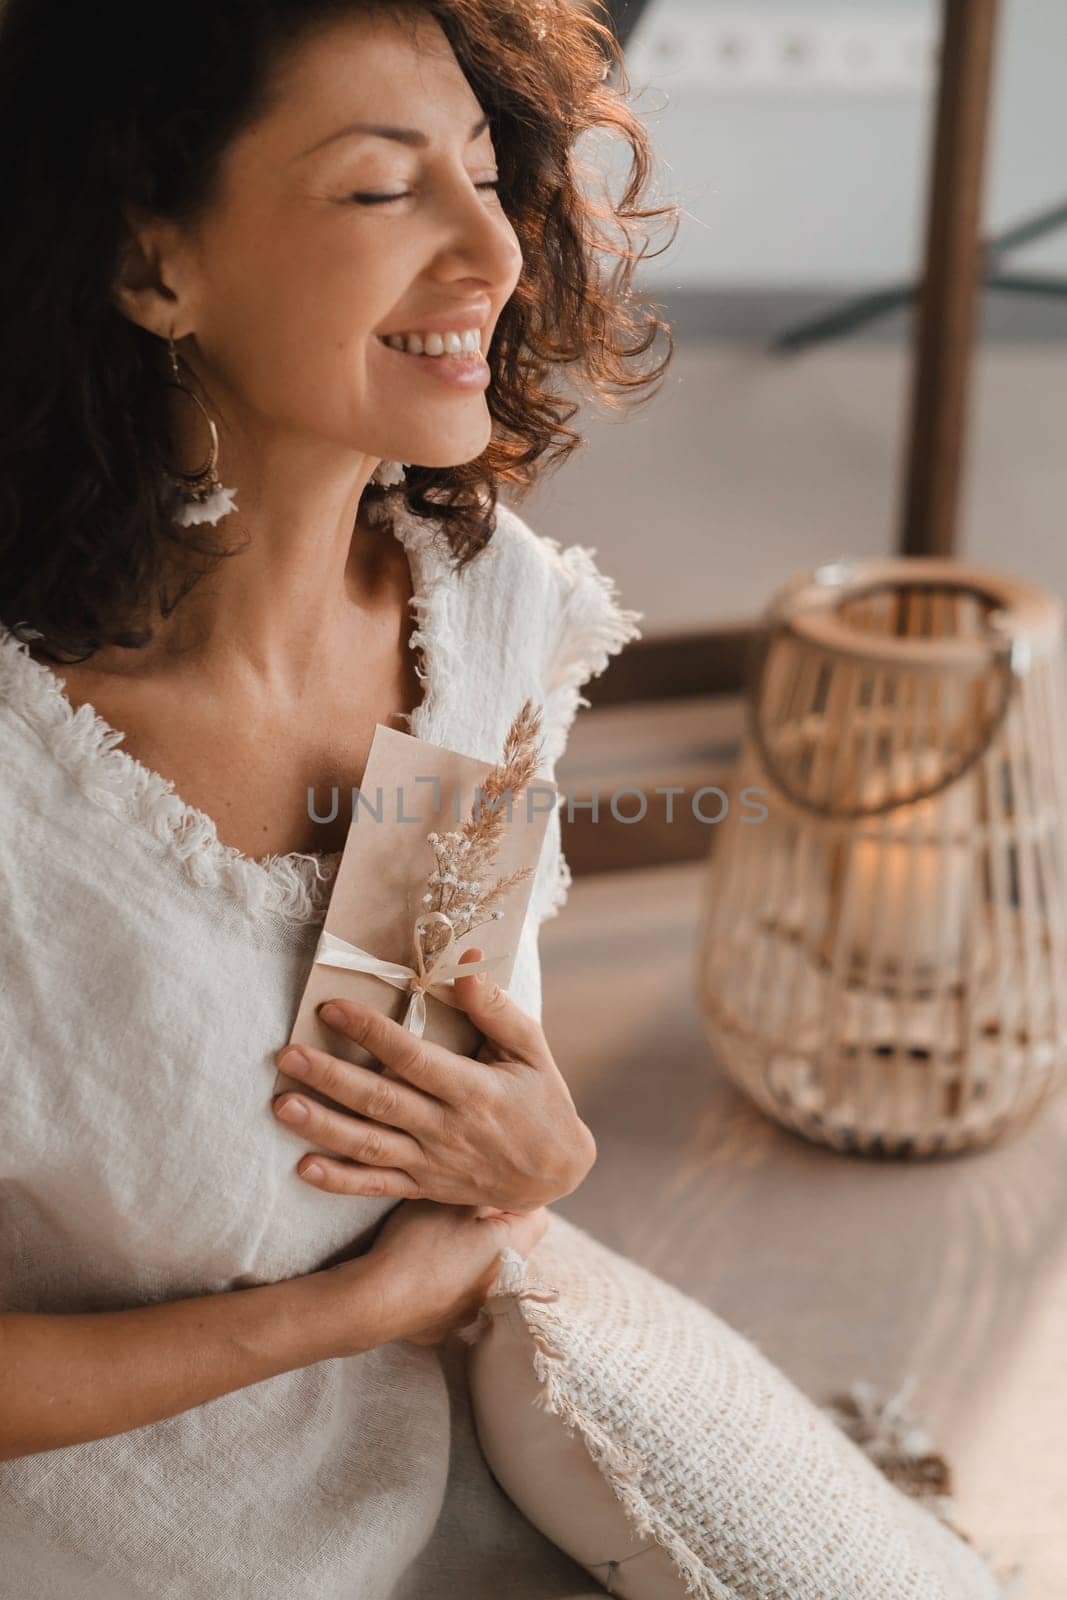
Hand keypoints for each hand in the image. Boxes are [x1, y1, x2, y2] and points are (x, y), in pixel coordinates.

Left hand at [272, 948, 595, 1213]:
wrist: (557, 1173)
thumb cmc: (543, 1100)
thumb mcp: (532, 1049)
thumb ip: (496, 1009)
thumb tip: (465, 963)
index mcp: (474, 1090)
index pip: (412, 1057)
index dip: (371, 1032)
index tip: (332, 1008)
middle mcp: (448, 1129)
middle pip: (381, 1101)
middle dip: (331, 1077)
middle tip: (288, 1055)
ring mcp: (433, 1162)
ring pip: (370, 1146)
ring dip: (323, 1127)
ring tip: (282, 1105)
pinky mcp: (425, 1187)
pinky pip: (377, 1187)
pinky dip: (340, 1181)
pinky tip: (303, 1167)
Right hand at [342, 1199, 549, 1347]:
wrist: (378, 1301)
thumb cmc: (419, 1244)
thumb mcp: (452, 1199)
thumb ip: (485, 1189)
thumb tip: (504, 1182)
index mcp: (512, 1250)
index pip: (537, 1216)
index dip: (515, 1197)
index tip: (486, 1189)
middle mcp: (503, 1283)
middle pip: (509, 1241)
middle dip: (489, 1222)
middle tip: (456, 1208)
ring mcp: (477, 1307)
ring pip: (483, 1266)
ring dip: (468, 1250)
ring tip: (434, 1238)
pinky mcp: (452, 1322)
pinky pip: (458, 1289)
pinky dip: (446, 1276)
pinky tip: (421, 1266)